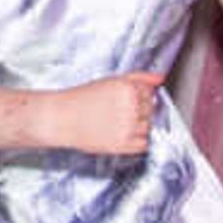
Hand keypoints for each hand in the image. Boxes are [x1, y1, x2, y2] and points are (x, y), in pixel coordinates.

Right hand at [46, 70, 161, 156]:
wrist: (62, 119)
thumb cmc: (83, 98)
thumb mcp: (111, 81)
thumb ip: (139, 77)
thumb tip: (160, 78)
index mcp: (128, 88)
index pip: (150, 92)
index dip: (138, 96)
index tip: (122, 100)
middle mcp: (131, 107)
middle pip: (151, 109)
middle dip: (138, 110)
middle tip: (116, 112)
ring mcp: (129, 127)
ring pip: (149, 127)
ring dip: (138, 126)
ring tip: (116, 123)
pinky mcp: (124, 145)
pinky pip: (144, 144)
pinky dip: (136, 141)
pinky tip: (120, 134)